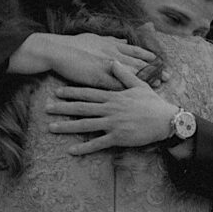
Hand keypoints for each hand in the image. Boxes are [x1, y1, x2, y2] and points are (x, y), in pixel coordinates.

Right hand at [11, 33, 160, 89]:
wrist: (57, 50)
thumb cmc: (74, 44)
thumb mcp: (96, 37)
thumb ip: (112, 39)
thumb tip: (124, 40)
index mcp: (113, 45)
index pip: (136, 51)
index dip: (150, 58)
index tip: (162, 63)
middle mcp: (114, 55)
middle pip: (139, 63)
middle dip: (154, 71)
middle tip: (168, 77)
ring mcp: (107, 67)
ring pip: (131, 75)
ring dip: (145, 81)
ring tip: (158, 88)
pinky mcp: (99, 79)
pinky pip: (116, 86)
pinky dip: (128, 91)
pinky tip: (137, 98)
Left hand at [46, 61, 176, 154]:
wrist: (166, 120)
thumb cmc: (153, 103)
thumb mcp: (140, 85)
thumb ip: (124, 74)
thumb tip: (114, 61)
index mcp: (114, 97)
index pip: (88, 93)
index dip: (71, 92)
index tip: (57, 92)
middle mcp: (110, 109)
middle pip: (82, 108)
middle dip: (62, 108)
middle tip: (46, 108)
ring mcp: (113, 124)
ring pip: (85, 125)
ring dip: (67, 126)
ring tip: (51, 127)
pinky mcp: (118, 137)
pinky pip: (98, 143)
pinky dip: (84, 148)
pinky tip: (71, 150)